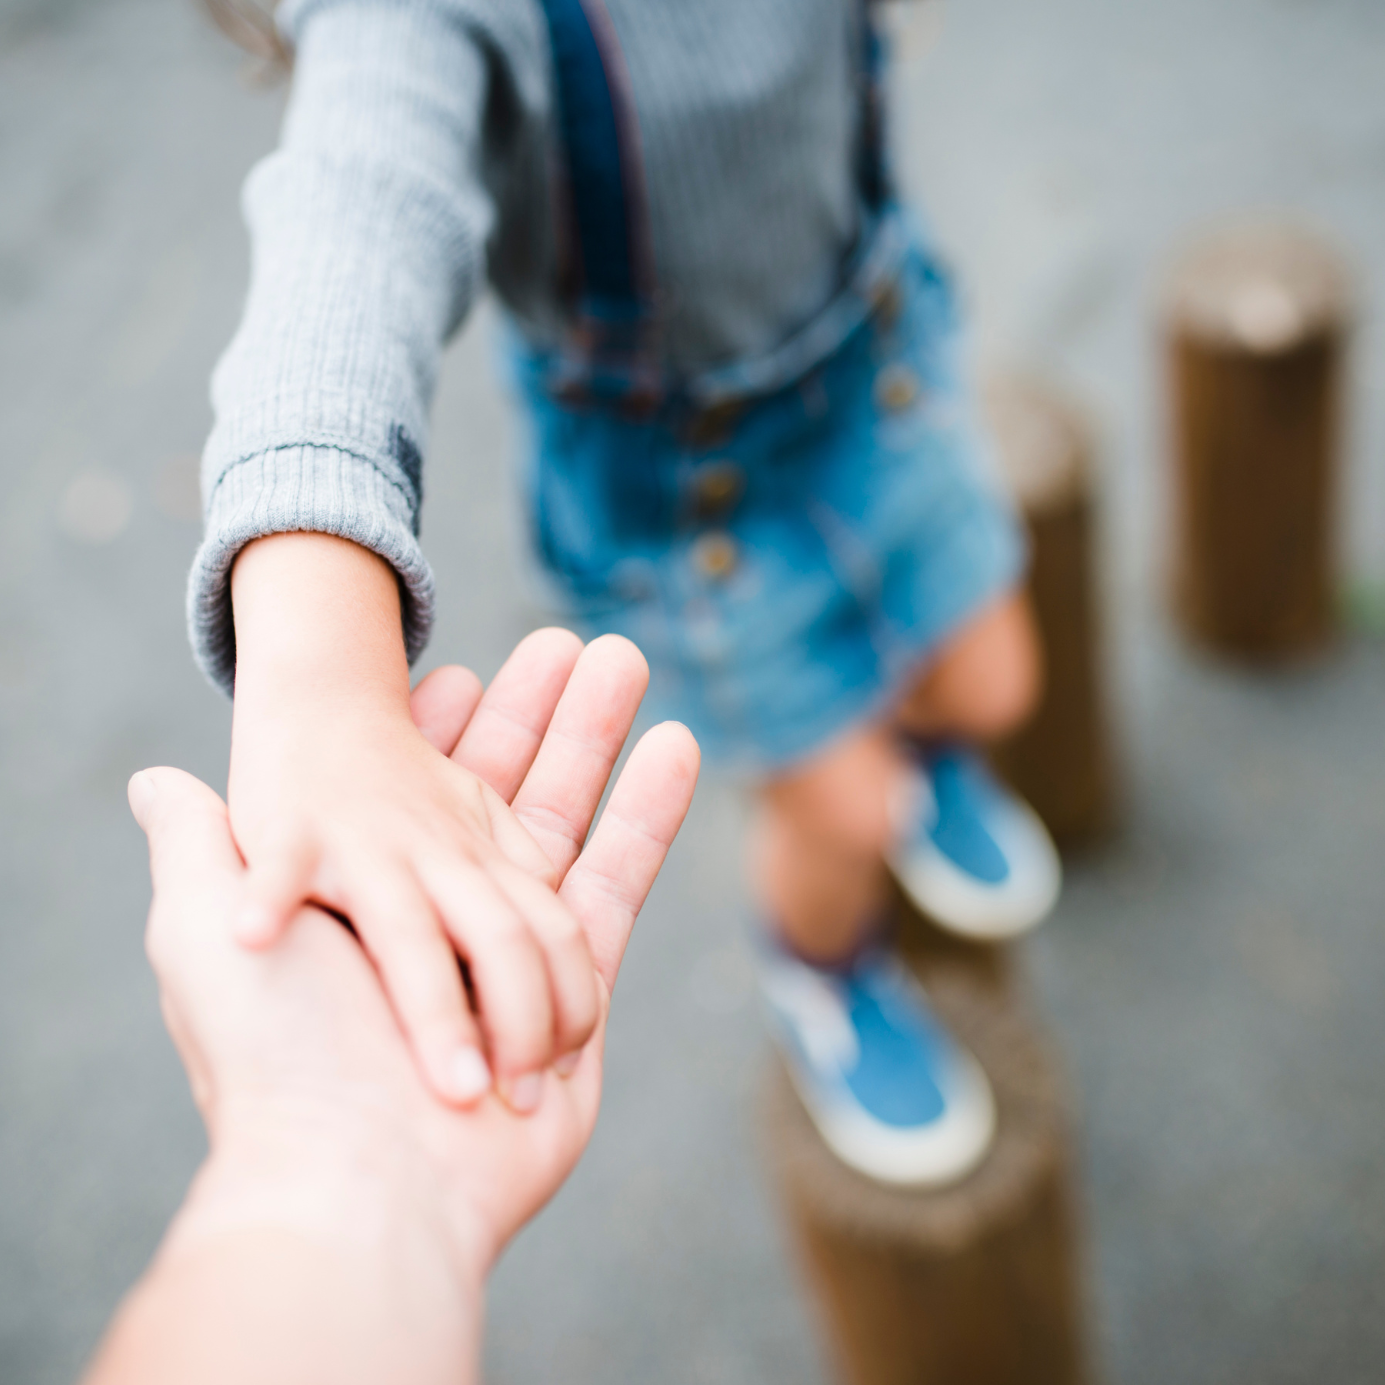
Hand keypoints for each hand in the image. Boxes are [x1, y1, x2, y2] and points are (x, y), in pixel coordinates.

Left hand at [133, 633, 699, 1274]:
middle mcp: (440, 920)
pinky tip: (678, 744)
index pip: (412, 789)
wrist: (358, 1182)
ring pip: (565, 824)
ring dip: (598, 740)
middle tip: (576, 640)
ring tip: (628, 659)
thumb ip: (199, 849)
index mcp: (365, 897)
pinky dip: (649, 815)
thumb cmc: (275, 1050)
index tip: (464, 670)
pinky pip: (618, 886)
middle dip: (541, 716)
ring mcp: (509, 957)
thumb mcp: (201, 932)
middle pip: (503, 794)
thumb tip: (157, 781)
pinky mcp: (575, 993)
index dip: (442, 727)